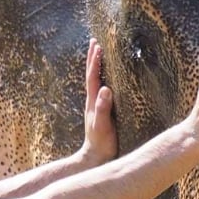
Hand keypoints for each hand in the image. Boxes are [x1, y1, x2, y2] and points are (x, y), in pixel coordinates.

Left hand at [78, 38, 117, 165]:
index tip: (98, 46)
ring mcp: (96, 106)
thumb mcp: (103, 126)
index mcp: (93, 102)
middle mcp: (93, 101)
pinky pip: (101, 89)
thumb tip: (105, 89)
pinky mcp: (102, 111)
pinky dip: (102, 78)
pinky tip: (107, 77)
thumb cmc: (101, 143)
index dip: (95, 61)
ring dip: (96, 66)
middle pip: (91, 75)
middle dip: (92, 58)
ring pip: (95, 81)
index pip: (93, 77)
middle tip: (94, 41)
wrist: (96, 158)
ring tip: (98, 53)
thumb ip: (103, 108)